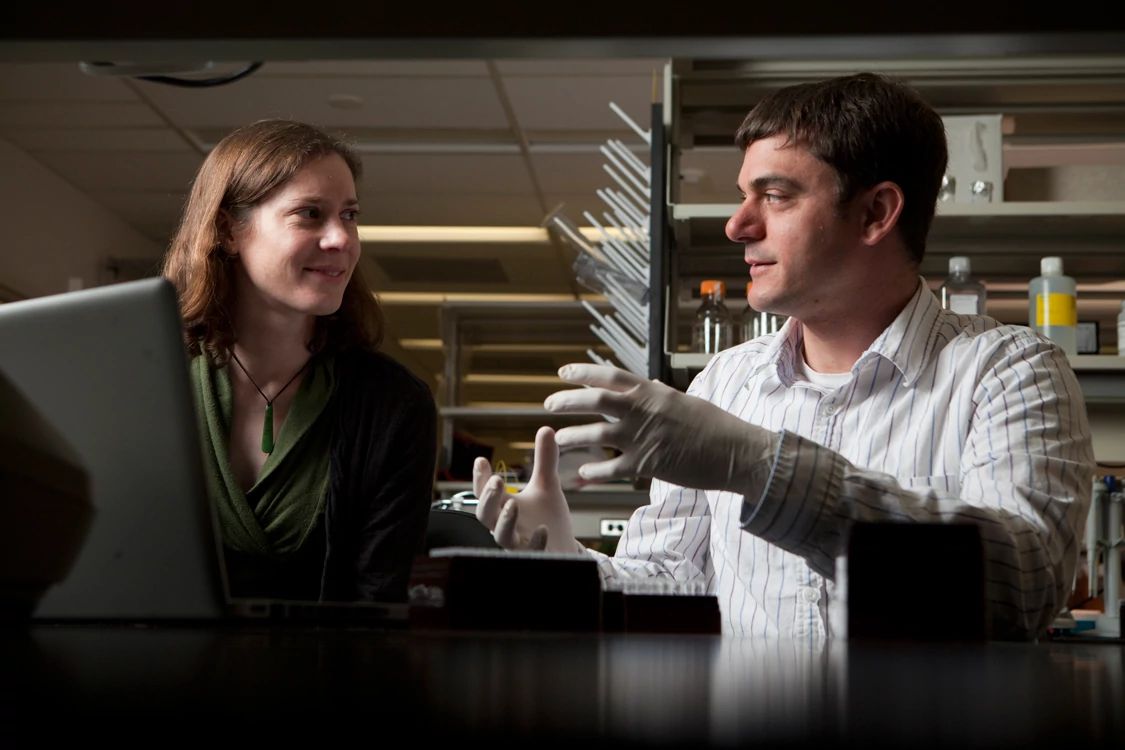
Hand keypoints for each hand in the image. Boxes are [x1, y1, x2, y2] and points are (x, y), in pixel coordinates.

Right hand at [473, 425, 580, 553]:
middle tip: (496, 481)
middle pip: (485, 515)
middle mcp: (504, 525)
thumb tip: (546, 428)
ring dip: (505, 521)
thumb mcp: (547, 485)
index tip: (481, 460)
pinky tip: (542, 529)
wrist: (564, 549)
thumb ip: (544, 460)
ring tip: (513, 505)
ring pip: (501, 536)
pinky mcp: (533, 556)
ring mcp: (517, 544)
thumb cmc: (548, 518)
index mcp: (503, 506)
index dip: (480, 478)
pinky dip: (535, 541)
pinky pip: (530, 552)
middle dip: (488, 498)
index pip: (485, 492)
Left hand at [544, 363, 777, 491]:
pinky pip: (613, 469)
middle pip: (596, 401)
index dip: (583, 372)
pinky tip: (582, 474)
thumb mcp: (684, 402)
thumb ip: (659, 396)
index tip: (563, 372)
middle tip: (549, 403)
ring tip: (558, 440)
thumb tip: (647, 387)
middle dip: (568, 401)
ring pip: (597, 435)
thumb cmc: (716, 427)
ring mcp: (645, 437)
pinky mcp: (649, 464)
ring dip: (573, 437)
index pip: (610, 375)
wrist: (737, 451)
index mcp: (653, 392)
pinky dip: (595, 472)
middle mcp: (645, 410)